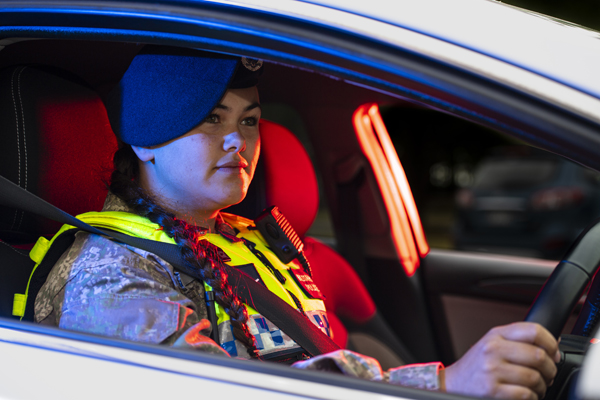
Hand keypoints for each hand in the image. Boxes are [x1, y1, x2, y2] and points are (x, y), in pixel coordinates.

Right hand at [442, 322, 560, 399]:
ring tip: (535, 387)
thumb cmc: (475, 367)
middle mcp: (493, 350)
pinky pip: (526, 394)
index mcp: (495, 335)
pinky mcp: (492, 391)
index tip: (554, 353)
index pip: (533, 330)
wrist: (451, 384)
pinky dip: (531, 398)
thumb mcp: (492, 345)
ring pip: (535, 378)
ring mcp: (492, 371)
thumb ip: (517, 341)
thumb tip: (552, 344)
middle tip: (547, 375)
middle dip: (550, 370)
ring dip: (542, 387)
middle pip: (538, 356)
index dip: (551, 343)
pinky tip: (525, 395)